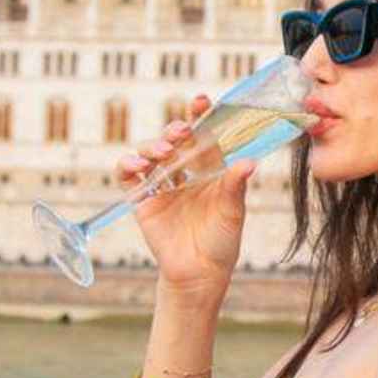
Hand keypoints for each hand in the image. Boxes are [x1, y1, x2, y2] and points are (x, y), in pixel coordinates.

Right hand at [115, 93, 256, 303]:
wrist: (199, 274)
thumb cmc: (222, 243)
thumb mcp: (232, 213)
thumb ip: (235, 187)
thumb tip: (250, 163)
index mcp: (209, 169)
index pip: (203, 135)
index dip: (200, 116)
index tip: (201, 102)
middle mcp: (184, 172)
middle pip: (174, 140)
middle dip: (176, 129)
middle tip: (183, 130)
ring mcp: (162, 185)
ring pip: (151, 152)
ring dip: (154, 146)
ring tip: (165, 153)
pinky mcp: (142, 200)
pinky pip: (128, 176)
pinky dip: (127, 165)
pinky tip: (136, 164)